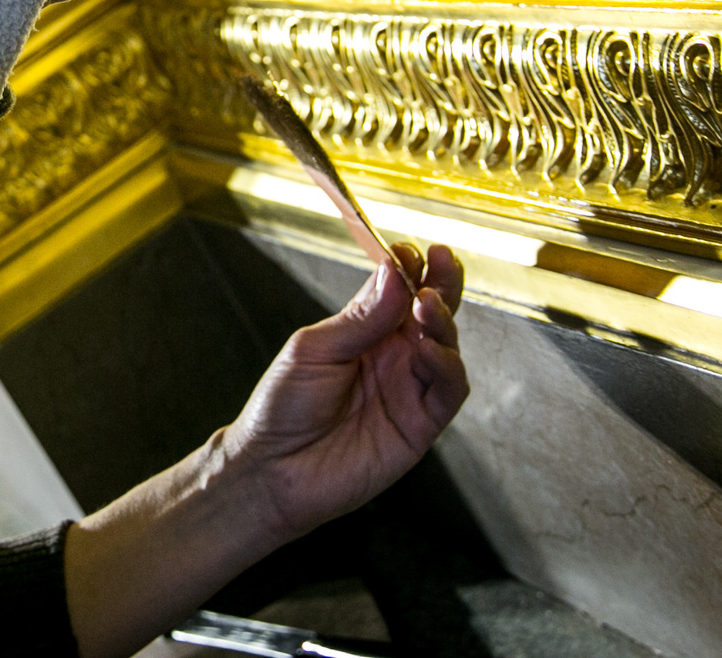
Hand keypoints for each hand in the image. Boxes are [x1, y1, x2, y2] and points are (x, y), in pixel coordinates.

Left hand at [212, 244, 467, 545]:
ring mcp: (408, 389)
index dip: (410, 267)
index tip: (410, 250)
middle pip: (433, 312)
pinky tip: (428, 350)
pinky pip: (448, 391)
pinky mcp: (420, 424)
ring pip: (446, 346)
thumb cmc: (283, 408)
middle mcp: (392, 356)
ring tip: (427, 305)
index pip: (399, 290)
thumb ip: (360, 317)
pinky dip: (446, 366)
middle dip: (442, 283)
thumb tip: (394, 271)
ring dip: (444, 321)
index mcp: (365, 332)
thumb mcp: (315, 349)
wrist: (273, 470)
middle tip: (441, 260)